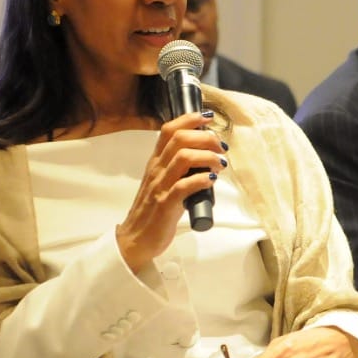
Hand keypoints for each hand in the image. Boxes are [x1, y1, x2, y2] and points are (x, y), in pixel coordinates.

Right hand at [115, 112, 225, 271]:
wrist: (136, 239)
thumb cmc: (154, 212)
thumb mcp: (163, 184)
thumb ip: (179, 170)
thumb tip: (206, 159)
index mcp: (156, 163)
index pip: (168, 130)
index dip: (190, 119)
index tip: (208, 118)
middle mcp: (156, 170)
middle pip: (180, 139)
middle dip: (206, 138)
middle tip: (221, 149)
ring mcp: (160, 187)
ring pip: (183, 157)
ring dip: (208, 157)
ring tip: (221, 164)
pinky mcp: (165, 205)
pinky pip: (184, 186)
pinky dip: (202, 179)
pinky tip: (212, 180)